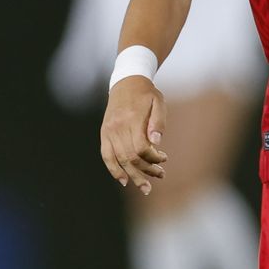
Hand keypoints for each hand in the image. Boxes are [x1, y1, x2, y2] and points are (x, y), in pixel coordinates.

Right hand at [99, 76, 167, 194]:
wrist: (126, 81)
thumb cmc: (146, 94)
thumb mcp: (158, 102)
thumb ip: (158, 122)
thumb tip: (156, 144)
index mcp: (132, 119)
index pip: (141, 148)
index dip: (153, 158)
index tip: (164, 158)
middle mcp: (117, 127)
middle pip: (130, 157)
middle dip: (146, 171)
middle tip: (160, 176)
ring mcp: (108, 131)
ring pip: (118, 160)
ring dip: (132, 176)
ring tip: (145, 187)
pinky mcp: (104, 133)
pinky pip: (106, 155)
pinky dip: (113, 170)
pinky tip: (123, 180)